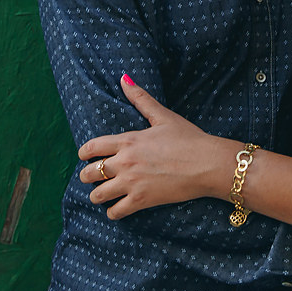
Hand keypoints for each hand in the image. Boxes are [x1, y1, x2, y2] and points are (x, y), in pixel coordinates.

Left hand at [78, 75, 227, 218]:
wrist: (208, 164)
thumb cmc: (188, 138)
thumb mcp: (163, 116)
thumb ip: (141, 98)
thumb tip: (124, 78)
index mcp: (128, 140)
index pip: (91, 148)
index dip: (83, 154)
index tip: (85, 157)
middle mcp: (125, 162)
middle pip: (89, 173)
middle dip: (87, 176)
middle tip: (93, 177)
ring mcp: (132, 183)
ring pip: (98, 195)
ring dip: (98, 195)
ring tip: (103, 194)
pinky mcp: (142, 201)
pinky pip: (115, 212)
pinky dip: (113, 211)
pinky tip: (117, 208)